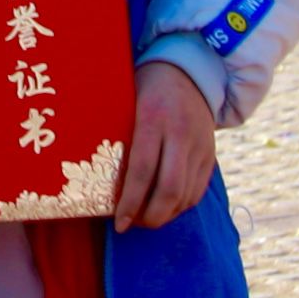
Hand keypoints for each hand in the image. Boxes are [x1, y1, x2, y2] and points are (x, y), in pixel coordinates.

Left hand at [113, 61, 217, 230]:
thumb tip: (88, 172)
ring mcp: (200, 146)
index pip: (141, 171)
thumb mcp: (125, 103)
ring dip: (166, 215)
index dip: (130, 202)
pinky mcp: (210, 154)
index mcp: (153, 121)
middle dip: (150, 216)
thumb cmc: (143, 88)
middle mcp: (180, 136)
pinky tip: (165, 209)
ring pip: (186, 194)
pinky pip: (198, 190)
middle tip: (132, 225)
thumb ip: (116, 135)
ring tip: (145, 220)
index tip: (119, 222)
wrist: (189, 72)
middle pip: (169, 189)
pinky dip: (181, 206)